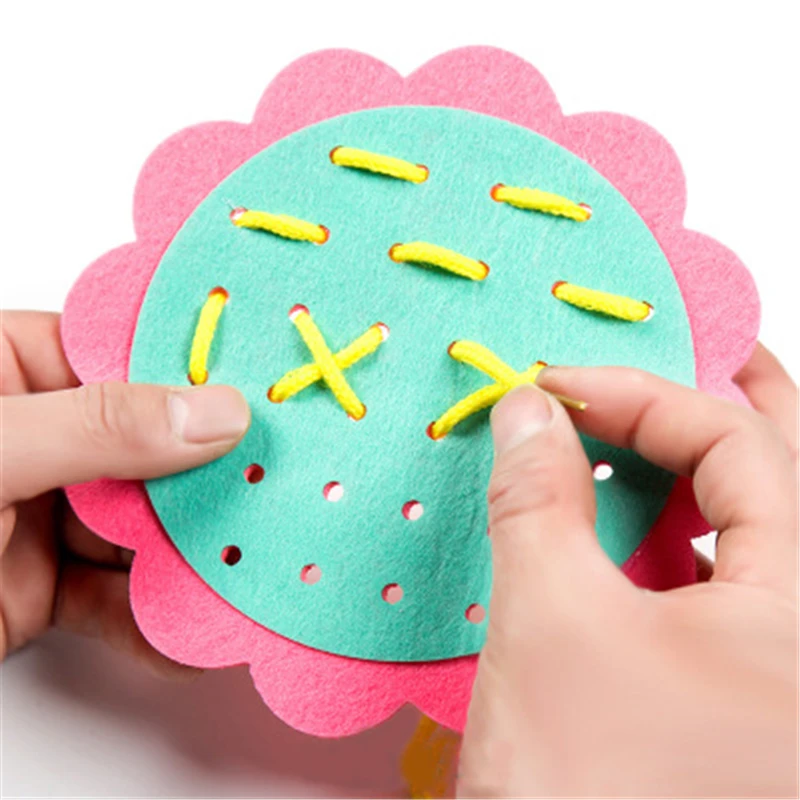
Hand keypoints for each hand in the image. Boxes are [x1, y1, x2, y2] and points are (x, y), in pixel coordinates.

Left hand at [0, 311, 249, 676]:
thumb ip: (97, 427)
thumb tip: (212, 411)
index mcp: (3, 369)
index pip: (123, 354)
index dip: (198, 369)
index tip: (268, 385)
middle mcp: (32, 436)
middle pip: (150, 446)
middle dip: (210, 476)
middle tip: (279, 484)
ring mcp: (39, 513)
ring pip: (142, 526)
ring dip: (195, 553)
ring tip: (253, 564)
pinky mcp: (39, 587)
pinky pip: (116, 596)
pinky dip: (156, 619)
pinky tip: (192, 630)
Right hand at [458, 344, 797, 797]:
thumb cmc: (588, 793)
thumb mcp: (553, 623)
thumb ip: (538, 497)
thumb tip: (525, 410)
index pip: (741, 442)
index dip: (641, 394)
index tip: (555, 384)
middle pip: (785, 470)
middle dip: (727, 396)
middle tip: (679, 342)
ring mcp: (781, 667)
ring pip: (754, 527)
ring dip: (692, 464)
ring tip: (639, 417)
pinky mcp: (741, 693)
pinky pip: (722, 579)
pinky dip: (672, 529)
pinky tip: (625, 516)